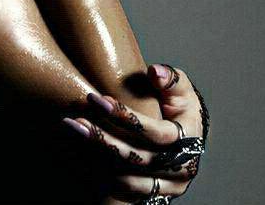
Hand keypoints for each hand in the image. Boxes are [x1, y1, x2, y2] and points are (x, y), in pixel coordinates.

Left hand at [62, 63, 208, 202]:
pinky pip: (126, 190)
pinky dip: (103, 175)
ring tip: (75, 132)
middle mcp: (182, 167)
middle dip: (104, 139)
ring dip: (98, 156)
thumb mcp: (182, 89)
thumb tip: (156, 72)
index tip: (99, 100)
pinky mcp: (156, 195)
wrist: (189, 136)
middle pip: (137, 157)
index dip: (126, 117)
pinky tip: (82, 156)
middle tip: (76, 121)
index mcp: (189, 139)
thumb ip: (171, 79)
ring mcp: (169, 185)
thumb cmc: (181, 105)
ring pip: (128, 176)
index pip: (154, 133)